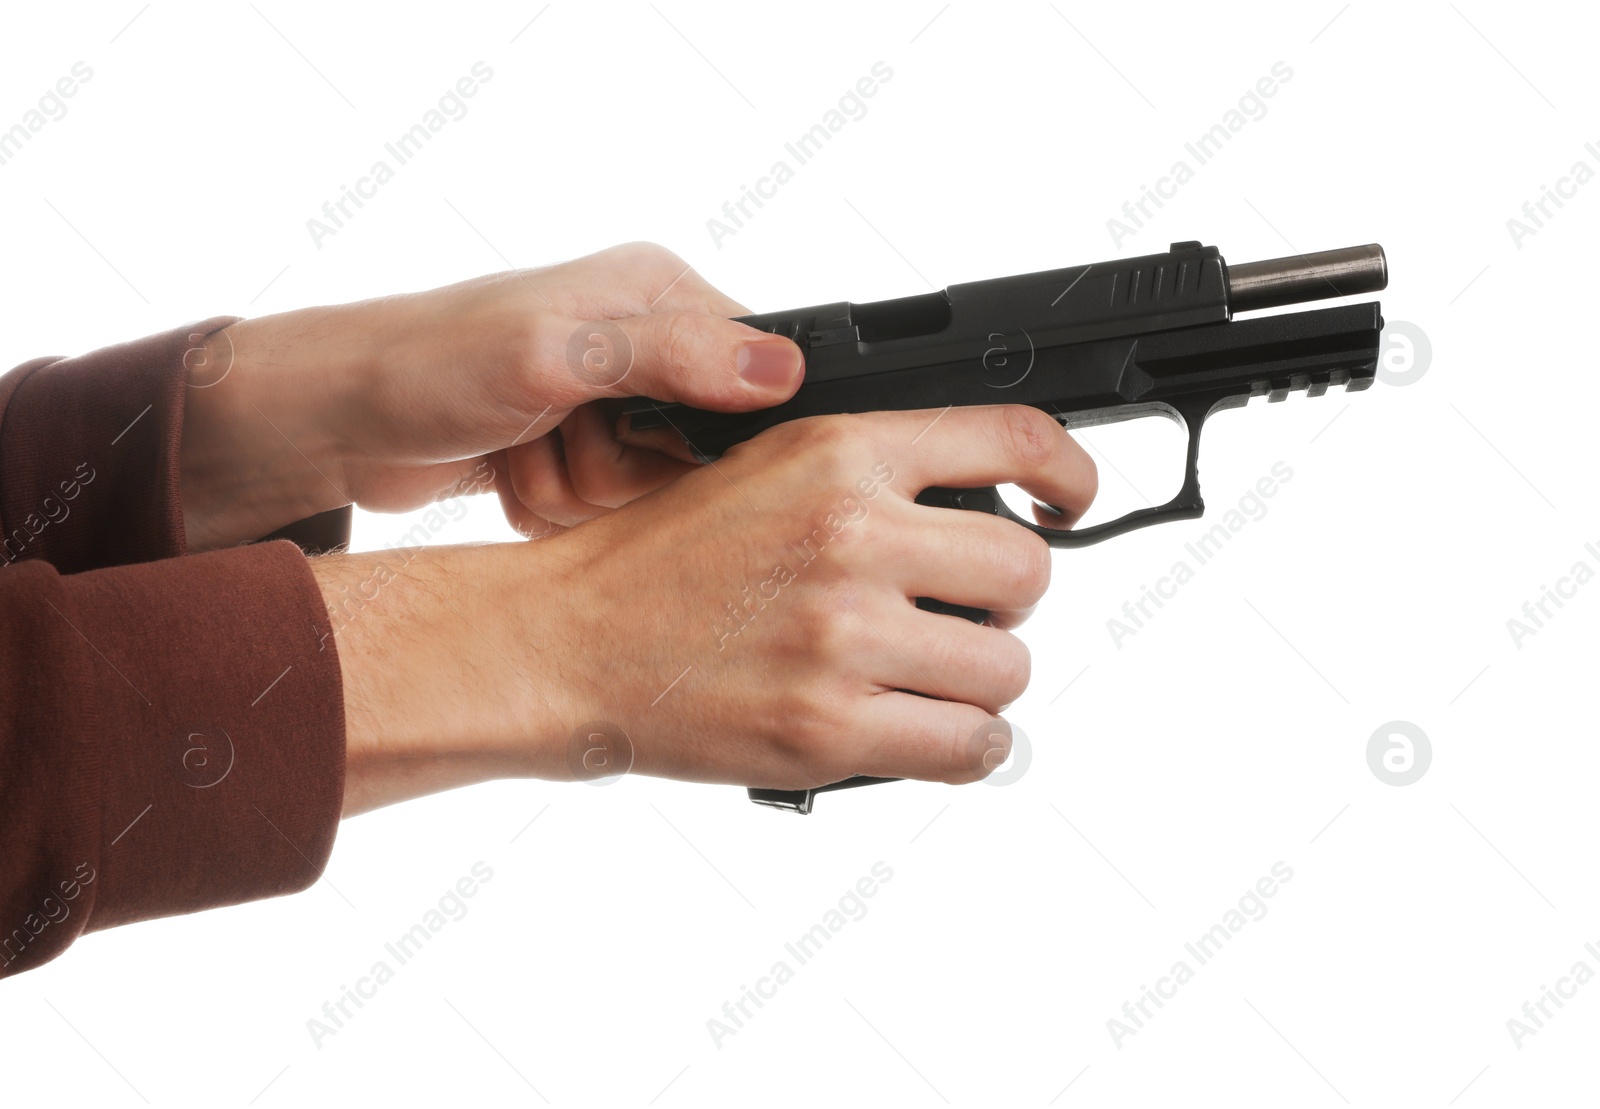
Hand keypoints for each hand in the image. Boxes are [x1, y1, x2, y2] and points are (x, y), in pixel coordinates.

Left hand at [179, 242, 803, 549]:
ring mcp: (609, 404)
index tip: (642, 438)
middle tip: (559, 437)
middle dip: (623, 472)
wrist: (329, 420)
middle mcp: (645, 346)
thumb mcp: (553, 354)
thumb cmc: (425, 364)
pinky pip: (605, 517)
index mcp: (659, 296)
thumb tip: (783, 370)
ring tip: (520, 449)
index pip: (756, 381)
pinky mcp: (578, 452)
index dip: (709, 434)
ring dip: (576, 493)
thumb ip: (671, 358)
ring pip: (650, 497)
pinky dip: (553, 509)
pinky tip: (509, 472)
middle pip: (702, 455)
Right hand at [316, 404, 1096, 812]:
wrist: (565, 638)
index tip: (1072, 502)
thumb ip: (872, 479)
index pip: (1011, 439)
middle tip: (966, 618)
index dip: (1069, 473)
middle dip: (1007, 603)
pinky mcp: (829, 727)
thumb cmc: (657, 561)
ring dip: (982, 682)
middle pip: (1026, 573)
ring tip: (929, 682)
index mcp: (838, 451)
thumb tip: (990, 515)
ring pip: (1008, 668)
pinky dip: (966, 747)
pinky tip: (928, 731)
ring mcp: (843, 634)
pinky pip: (971, 747)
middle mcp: (850, 533)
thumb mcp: (764, 472)